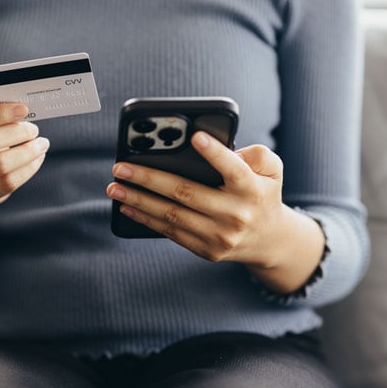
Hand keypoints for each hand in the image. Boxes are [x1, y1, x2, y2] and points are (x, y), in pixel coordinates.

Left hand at [106, 132, 324, 291]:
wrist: (269, 240)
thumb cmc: (261, 193)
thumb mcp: (271, 169)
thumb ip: (255, 154)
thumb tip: (219, 148)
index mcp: (252, 189)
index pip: (233, 168)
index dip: (214, 153)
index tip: (194, 137)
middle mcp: (236, 214)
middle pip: (186, 193)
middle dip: (148, 179)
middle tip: (121, 168)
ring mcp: (220, 236)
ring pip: (172, 215)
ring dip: (139, 201)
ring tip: (115, 188)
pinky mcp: (207, 250)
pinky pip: (171, 233)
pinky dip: (146, 219)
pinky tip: (128, 207)